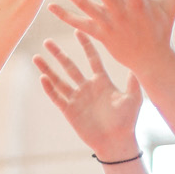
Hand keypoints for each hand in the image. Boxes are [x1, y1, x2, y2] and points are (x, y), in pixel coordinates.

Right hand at [34, 31, 143, 155]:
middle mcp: (87, 87)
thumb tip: (138, 60)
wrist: (117, 143)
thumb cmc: (127, 121)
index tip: (78, 30)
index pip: (92, 59)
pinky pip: (57, 97)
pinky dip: (49, 88)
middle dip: (58, 54)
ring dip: (47, 69)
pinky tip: (42, 78)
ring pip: (59, 80)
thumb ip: (133, 81)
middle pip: (70, 66)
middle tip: (47, 41)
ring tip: (36, 57)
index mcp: (102, 82)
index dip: (85, 45)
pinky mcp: (70, 111)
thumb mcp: (133, 98)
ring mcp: (77, 99)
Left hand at [47, 0, 174, 76]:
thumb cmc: (161, 30)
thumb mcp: (171, 6)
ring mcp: (108, 23)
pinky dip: (65, 16)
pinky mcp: (100, 35)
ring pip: (83, 4)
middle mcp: (120, 11)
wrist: (151, 60)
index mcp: (138, 1)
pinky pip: (79, 24)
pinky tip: (50, 6)